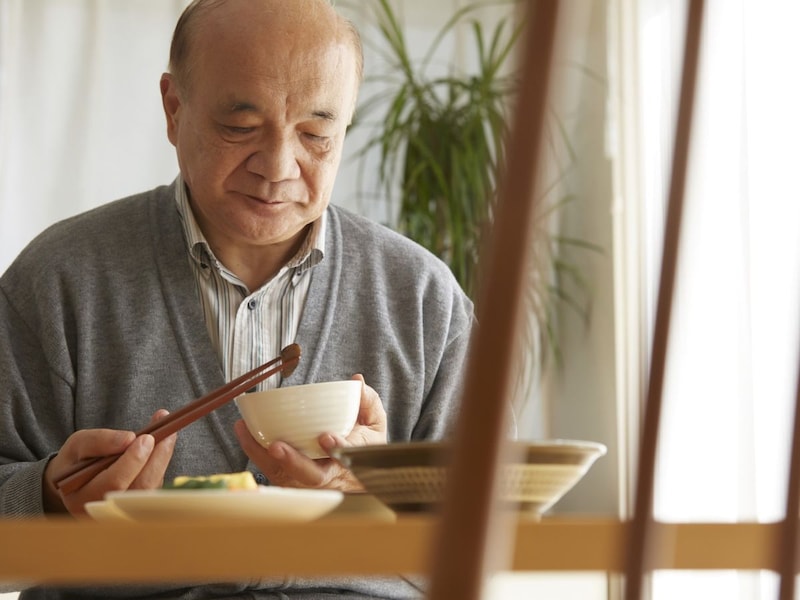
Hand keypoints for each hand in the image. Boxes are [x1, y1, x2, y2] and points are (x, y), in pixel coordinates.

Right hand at [42, 409, 177, 515]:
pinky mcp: (139, 510)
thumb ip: (99, 441)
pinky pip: (155, 489)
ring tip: (169, 435)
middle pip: (140, 488)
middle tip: (167, 433)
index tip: (147, 437)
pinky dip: (162, 467)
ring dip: (164, 461)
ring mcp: (123, 514)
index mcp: (82, 498)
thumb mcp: (79, 445)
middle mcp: (104, 512)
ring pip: (152, 490)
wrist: (77, 481)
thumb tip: (129, 439)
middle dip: (157, 458)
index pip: (114, 482)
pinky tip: (163, 447)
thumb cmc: (77, 461)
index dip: (133, 460)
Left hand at [234, 374, 386, 491]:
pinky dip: (255, 452)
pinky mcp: (290, 479)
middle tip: (277, 446)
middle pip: (309, 476)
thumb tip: (356, 382)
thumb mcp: (375, 422)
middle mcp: (329, 476)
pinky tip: (244, 431)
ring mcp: (307, 481)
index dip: (336, 448)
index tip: (326, 437)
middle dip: (292, 462)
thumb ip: (368, 401)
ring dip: (262, 455)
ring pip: (284, 475)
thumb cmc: (364, 445)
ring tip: (246, 429)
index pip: (344, 458)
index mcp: (351, 460)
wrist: (357, 473)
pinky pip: (270, 470)